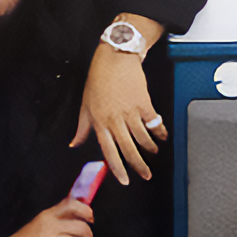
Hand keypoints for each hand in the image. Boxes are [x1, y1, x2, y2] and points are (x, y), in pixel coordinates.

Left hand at [72, 41, 166, 184]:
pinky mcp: (143, 103)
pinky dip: (159, 131)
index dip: (117, 168)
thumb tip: (74, 144)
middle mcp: (114, 119)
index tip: (124, 180)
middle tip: (146, 175)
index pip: (108, 151)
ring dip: (150, 148)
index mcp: (99, 121)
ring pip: (142, 138)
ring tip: (153, 152)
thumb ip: (82, 127)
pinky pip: (153, 123)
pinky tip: (162, 135)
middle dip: (138, 165)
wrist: (115, 56)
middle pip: (128, 149)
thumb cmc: (99, 78)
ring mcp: (130, 111)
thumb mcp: (85, 104)